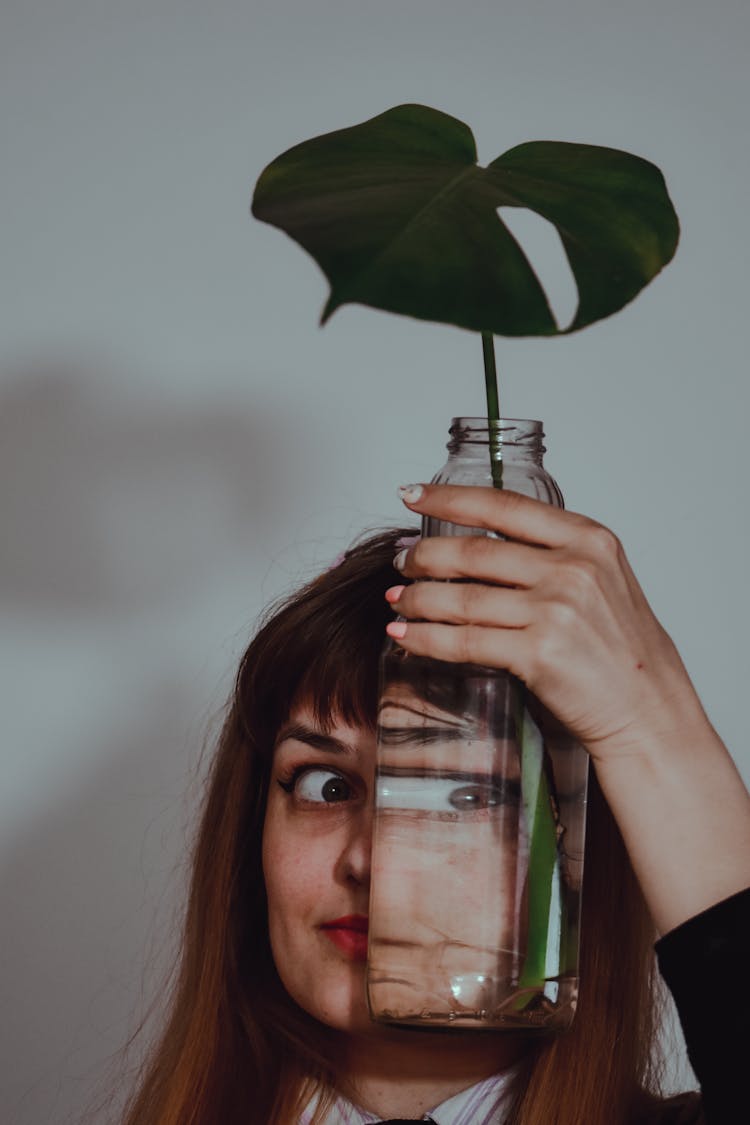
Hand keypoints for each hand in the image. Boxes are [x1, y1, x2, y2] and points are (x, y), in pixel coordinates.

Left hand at [385, 484, 707, 760]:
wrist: (648, 712)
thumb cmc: (621, 652)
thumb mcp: (601, 581)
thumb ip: (551, 556)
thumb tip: (479, 546)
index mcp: (588, 539)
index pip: (503, 505)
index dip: (449, 497)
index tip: (412, 493)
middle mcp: (573, 568)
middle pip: (473, 552)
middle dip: (424, 557)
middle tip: (401, 564)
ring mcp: (556, 610)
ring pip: (461, 597)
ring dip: (417, 599)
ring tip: (397, 601)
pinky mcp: (538, 654)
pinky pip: (463, 641)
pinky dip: (425, 638)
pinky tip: (406, 635)